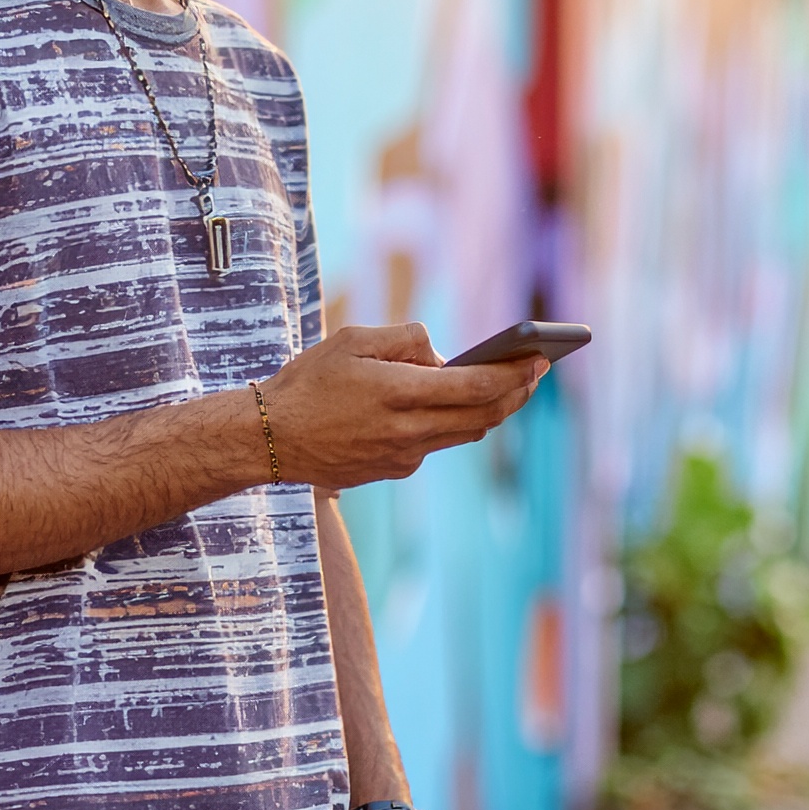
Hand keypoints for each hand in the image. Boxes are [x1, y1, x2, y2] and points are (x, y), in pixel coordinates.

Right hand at [261, 324, 541, 489]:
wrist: (270, 439)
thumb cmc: (309, 381)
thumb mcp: (353, 340)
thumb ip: (407, 340)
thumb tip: (446, 356)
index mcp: (397, 394)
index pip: (476, 388)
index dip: (515, 374)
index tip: (538, 358)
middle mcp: (407, 432)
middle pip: (485, 417)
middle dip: (517, 392)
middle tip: (537, 371)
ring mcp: (403, 457)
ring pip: (467, 433)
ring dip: (494, 410)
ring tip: (511, 385)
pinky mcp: (394, 470)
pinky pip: (437, 443)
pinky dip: (452, 423)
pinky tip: (454, 405)